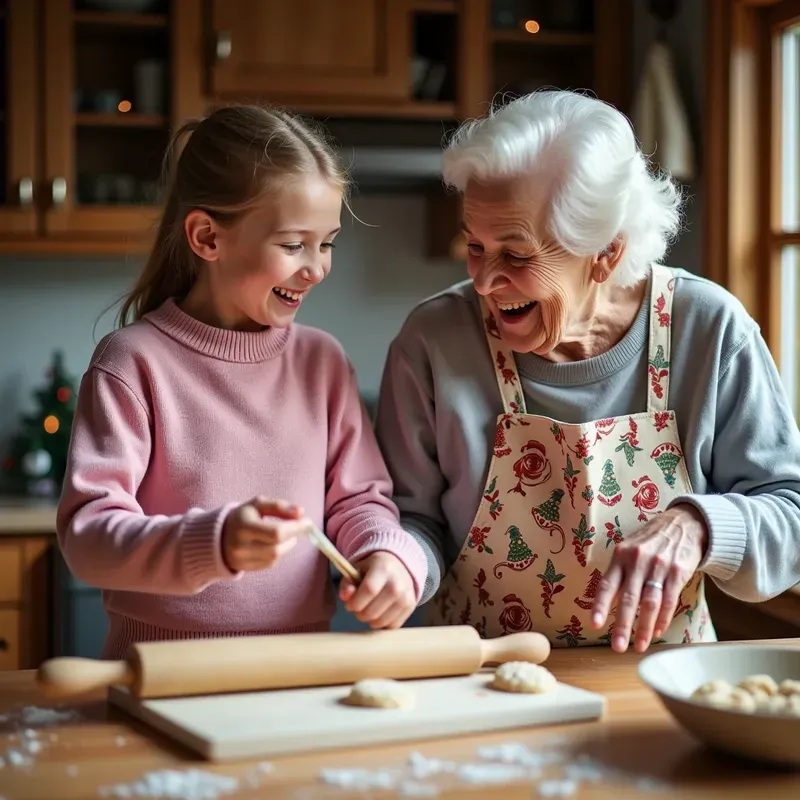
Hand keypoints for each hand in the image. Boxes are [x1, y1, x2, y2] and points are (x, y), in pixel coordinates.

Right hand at [221, 497, 309, 571]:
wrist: (217, 535)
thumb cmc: (242, 517)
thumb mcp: (258, 505)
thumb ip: (279, 506)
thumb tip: (301, 512)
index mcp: (243, 526)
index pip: (276, 532)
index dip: (295, 528)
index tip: (307, 522)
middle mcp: (240, 546)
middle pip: (277, 547)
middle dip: (293, 536)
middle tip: (300, 527)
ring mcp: (241, 560)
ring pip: (275, 557)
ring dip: (287, 545)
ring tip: (288, 534)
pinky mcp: (244, 568)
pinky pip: (269, 563)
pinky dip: (278, 553)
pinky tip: (275, 544)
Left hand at [339, 552, 416, 629]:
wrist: (398, 567)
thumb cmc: (373, 570)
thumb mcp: (357, 570)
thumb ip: (347, 584)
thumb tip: (345, 597)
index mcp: (383, 568)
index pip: (368, 590)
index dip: (355, 602)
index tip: (349, 605)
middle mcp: (397, 583)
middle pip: (372, 611)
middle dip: (360, 614)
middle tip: (359, 607)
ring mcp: (406, 596)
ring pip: (381, 622)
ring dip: (370, 620)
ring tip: (369, 609)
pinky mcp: (410, 607)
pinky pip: (391, 626)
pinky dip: (382, 623)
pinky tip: (380, 613)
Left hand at [590, 504, 707, 653]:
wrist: (684, 523)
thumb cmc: (650, 540)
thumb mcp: (629, 548)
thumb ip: (619, 572)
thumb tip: (605, 602)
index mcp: (621, 555)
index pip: (607, 584)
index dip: (599, 605)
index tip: (594, 624)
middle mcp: (637, 561)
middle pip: (628, 598)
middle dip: (622, 625)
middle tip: (617, 646)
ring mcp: (659, 566)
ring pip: (649, 603)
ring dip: (644, 627)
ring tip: (639, 646)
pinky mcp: (678, 572)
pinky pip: (669, 600)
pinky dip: (662, 618)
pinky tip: (656, 631)